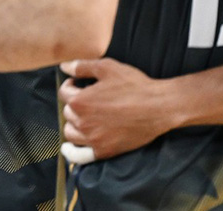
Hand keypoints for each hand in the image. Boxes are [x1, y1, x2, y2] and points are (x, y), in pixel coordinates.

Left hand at [59, 58, 177, 159]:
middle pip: (68, 112)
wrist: (159, 107)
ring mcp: (93, 138)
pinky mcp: (104, 150)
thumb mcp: (107, 68)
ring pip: (70, 133)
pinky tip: (70, 147)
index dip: (71, 85)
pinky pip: (79, 155)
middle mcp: (83, 121)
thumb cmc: (135, 86)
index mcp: (80, 101)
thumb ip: (82, 67)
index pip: (63, 93)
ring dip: (74, 124)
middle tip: (89, 101)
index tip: (79, 85)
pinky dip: (72, 152)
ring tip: (85, 118)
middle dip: (75, 104)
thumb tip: (64, 67)